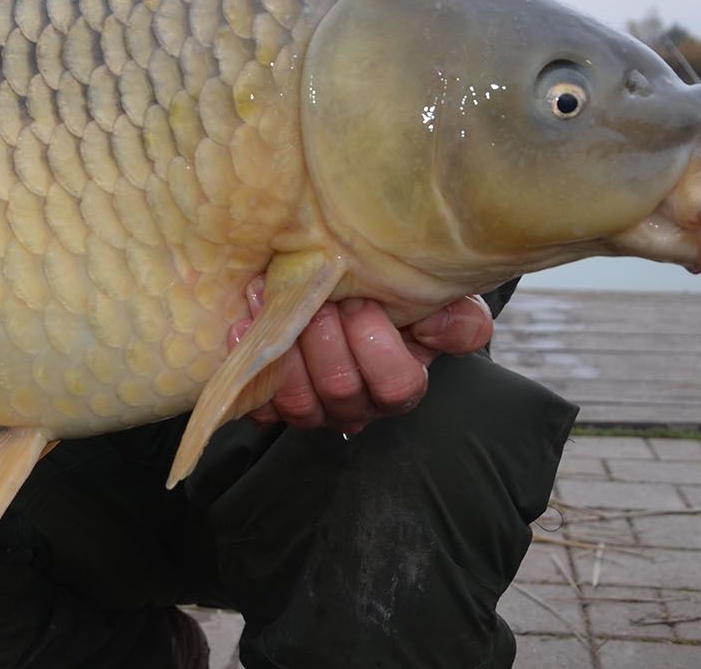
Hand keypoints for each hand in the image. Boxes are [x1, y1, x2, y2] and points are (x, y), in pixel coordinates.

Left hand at [233, 289, 492, 434]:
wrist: (335, 292)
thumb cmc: (391, 298)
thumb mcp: (433, 300)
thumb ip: (457, 318)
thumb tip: (436, 326)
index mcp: (398, 384)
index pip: (396, 386)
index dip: (375, 343)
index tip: (361, 299)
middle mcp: (355, 406)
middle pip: (342, 390)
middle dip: (325, 336)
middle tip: (316, 296)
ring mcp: (311, 410)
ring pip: (299, 402)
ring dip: (285, 347)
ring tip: (271, 297)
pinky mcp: (271, 406)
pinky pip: (258, 403)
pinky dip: (249, 363)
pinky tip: (243, 326)